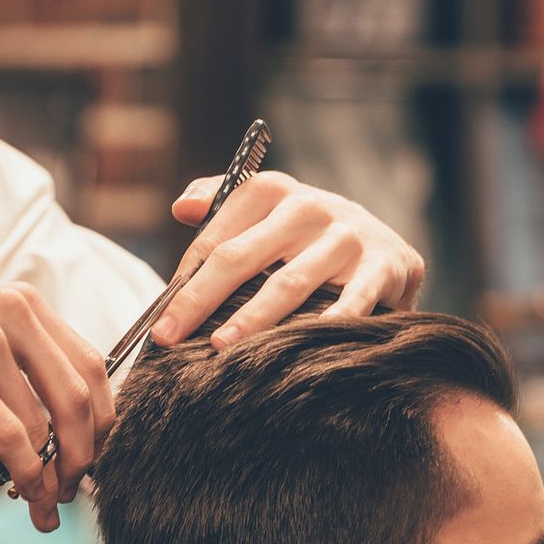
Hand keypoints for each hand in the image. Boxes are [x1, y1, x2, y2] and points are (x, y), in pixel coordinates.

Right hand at [0, 283, 108, 532]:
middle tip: (75, 492)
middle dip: (85, 456)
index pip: (93, 368)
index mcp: (23, 303)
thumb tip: (58, 460)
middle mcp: (11, 311)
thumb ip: (17, 395)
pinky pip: (11, 437)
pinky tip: (22, 492)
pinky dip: (26, 474)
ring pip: (48, 424)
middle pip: (82, 398)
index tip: (93, 461)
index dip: (102, 423)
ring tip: (42, 505)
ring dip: (52, 475)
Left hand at [150, 172, 425, 349]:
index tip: (159, 322)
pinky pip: (351, 303)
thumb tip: (181, 208)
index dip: (184, 280)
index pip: (216, 237)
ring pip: (290, 283)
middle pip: (242, 257)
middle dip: (201, 299)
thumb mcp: (265, 209)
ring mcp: (347, 236)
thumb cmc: (304, 235)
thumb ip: (219, 203)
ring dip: (253, 318)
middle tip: (171, 337)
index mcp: (271, 191)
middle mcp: (308, 207)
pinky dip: (325, 328)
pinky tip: (298, 352)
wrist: (383, 242)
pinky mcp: (384, 265)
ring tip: (222, 347)